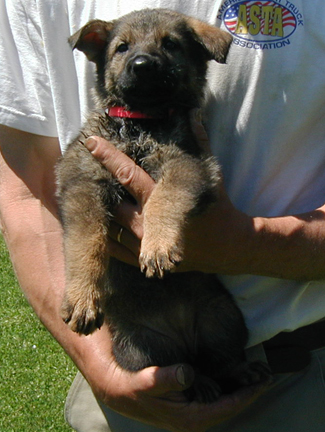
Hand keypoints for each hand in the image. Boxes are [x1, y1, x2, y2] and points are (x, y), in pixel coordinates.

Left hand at [84, 136, 252, 273]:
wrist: (227, 245)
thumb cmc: (218, 207)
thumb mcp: (210, 172)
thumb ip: (199, 141)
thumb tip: (193, 112)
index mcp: (160, 198)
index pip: (126, 173)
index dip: (107, 156)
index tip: (90, 143)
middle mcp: (146, 222)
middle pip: (110, 202)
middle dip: (98, 188)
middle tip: (85, 176)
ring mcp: (143, 244)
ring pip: (108, 227)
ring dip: (98, 214)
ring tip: (87, 201)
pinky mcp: (144, 259)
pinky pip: (113, 250)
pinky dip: (103, 238)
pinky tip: (97, 227)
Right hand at [87, 326, 269, 431]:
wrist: (116, 389)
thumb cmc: (132, 386)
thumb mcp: (145, 381)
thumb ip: (165, 378)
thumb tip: (188, 374)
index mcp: (187, 418)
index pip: (224, 408)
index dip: (244, 396)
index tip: (262, 384)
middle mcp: (192, 418)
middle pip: (227, 407)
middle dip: (246, 393)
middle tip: (266, 378)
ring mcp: (191, 412)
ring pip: (222, 402)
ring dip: (238, 390)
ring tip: (255, 377)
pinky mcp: (188, 404)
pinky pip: (214, 397)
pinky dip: (226, 387)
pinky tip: (233, 377)